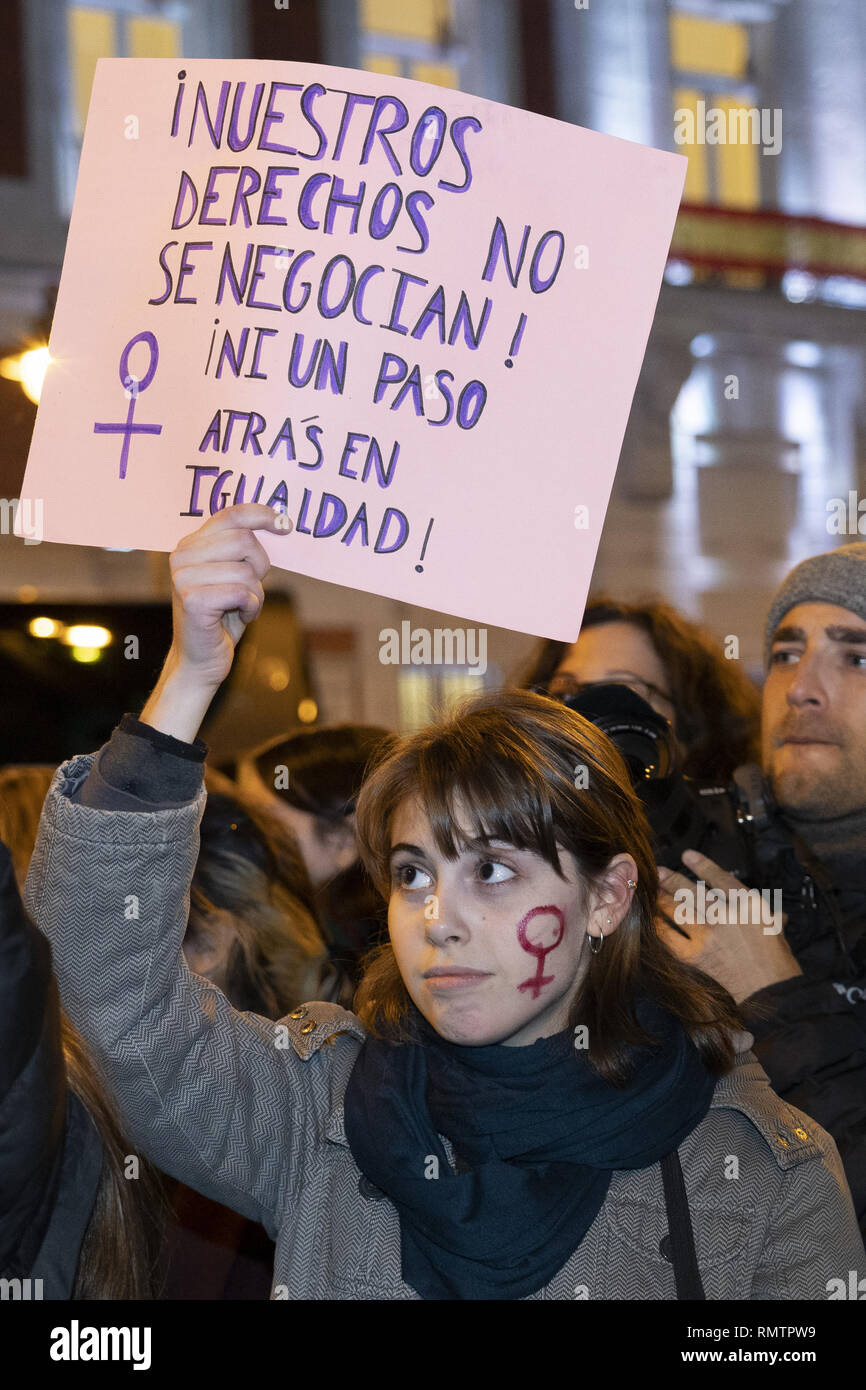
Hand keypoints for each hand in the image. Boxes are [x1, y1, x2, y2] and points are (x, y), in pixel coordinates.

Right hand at [141, 503, 290, 741]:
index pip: (230, 515)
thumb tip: (280, 521)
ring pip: (246, 570)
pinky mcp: (193, 599)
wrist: (201, 660)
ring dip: (256, 593)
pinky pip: (242, 592)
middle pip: (244, 541)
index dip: (261, 514)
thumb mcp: (234, 576)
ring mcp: (183, 577)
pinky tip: (239, 617)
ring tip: (242, 606)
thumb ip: (244, 549)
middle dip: (260, 567)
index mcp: (191, 544)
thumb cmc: (222, 617)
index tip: (285, 524)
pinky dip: (251, 607)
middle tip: (251, 589)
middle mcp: (181, 555)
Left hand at [656, 849, 801, 1002]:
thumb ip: (759, 908)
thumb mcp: (772, 922)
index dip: (701, 864)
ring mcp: (707, 935)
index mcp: (747, 904)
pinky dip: (659, 926)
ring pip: (678, 910)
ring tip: (652, 890)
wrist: (769, 988)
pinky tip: (653, 919)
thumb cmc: (775, 955)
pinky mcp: (694, 954)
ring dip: (662, 898)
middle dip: (671, 879)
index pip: (719, 877)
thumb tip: (752, 900)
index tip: (687, 855)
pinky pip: (669, 936)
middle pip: (691, 891)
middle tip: (658, 871)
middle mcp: (725, 915)